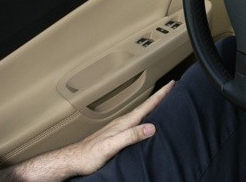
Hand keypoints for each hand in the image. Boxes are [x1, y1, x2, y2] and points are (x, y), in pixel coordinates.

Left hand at [0, 80, 174, 180]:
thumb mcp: (111, 146)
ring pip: (141, 113)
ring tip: (163, 101)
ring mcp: (119, 128)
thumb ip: (130, 136)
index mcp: (124, 123)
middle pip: (146, 107)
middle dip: (160, 97)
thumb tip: (151, 126)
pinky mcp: (116, 134)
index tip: (172, 84)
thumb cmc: (89, 156)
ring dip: (153, 106)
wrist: (73, 160)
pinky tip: (146, 121)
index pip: (146, 106)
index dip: (160, 95)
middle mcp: (123, 122)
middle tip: (172, 88)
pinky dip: (145, 117)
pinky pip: (135, 122)